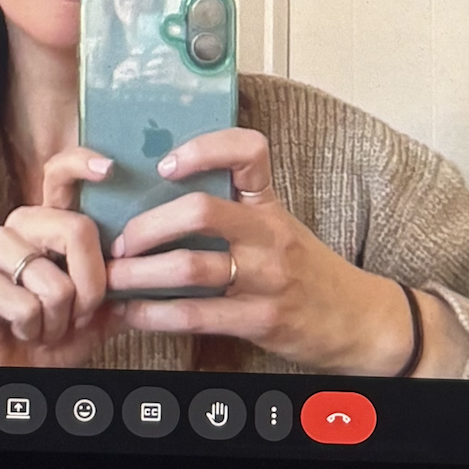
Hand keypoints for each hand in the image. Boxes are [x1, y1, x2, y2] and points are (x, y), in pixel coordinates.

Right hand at [0, 148, 120, 366]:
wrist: (13, 373)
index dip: (82, 164)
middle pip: (75, 229)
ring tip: (45, 326)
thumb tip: (164, 265)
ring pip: (53, 279)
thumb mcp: (100, 313)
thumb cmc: (55, 337)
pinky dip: (33, 330)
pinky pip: (25, 304)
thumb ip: (125, 287)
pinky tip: (22, 331)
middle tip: (78, 314)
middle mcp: (20, 226)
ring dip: (59, 318)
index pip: (60, 176)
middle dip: (91, 287)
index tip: (110, 168)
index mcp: (50, 224)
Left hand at [104, 127, 435, 373]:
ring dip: (138, 274)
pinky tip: (132, 314)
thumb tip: (159, 200)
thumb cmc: (307, 270)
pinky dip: (153, 315)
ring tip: (111, 279)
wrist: (357, 319)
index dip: (204, 149)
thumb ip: (233, 211)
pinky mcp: (261, 319)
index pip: (248, 152)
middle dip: (147, 227)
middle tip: (119, 241)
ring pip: (189, 266)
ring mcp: (266, 277)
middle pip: (200, 212)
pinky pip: (196, 314)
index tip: (165, 164)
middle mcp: (269, 234)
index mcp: (269, 204)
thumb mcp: (278, 228)